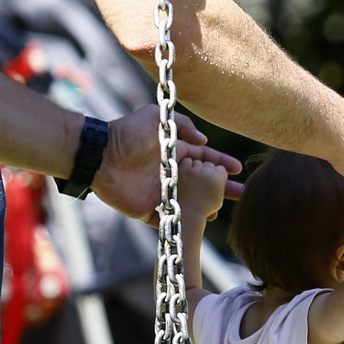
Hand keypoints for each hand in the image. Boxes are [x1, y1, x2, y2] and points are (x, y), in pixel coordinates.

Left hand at [91, 106, 242, 223]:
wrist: (101, 156)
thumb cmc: (127, 133)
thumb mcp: (156, 118)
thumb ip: (182, 126)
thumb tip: (204, 140)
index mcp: (175, 153)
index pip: (205, 159)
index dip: (222, 163)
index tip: (238, 169)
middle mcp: (171, 174)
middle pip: (202, 184)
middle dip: (222, 189)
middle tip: (242, 194)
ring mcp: (160, 193)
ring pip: (189, 204)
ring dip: (205, 208)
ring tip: (219, 210)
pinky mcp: (147, 210)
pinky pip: (168, 219)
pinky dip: (182, 223)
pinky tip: (198, 225)